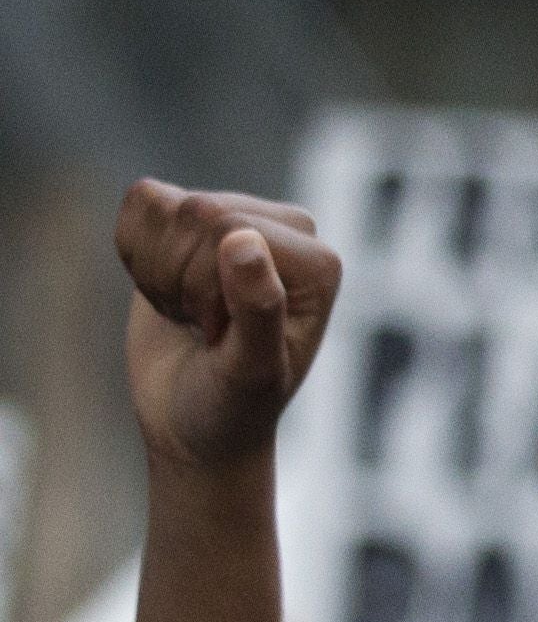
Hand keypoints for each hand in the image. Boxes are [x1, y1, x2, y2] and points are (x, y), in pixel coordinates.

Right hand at [117, 180, 339, 472]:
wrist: (194, 419)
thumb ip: (258, 308)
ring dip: (156, 271)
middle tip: (204, 326)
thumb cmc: (234, 405)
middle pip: (196, 211)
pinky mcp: (190, 218)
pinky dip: (135, 255)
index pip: (229, 230)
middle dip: (179, 279)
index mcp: (318, 263)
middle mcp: (287, 230)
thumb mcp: (251, 371)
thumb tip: (242, 237)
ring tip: (190, 314)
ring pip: (162, 206)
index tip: (223, 335)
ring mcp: (238, 217)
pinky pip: (140, 202)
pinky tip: (167, 293)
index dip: (205, 288)